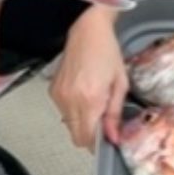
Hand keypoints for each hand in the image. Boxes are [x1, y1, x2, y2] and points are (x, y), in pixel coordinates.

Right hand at [48, 7, 126, 149]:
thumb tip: (114, 137)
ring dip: (82, 121)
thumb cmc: (106, 52)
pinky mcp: (53, 92)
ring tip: (93, 101)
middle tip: (102, 121)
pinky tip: (83, 93)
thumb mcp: (120, 83)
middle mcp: (71, 100)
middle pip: (76, 137)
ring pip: (69, 126)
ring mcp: (59, 96)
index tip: (107, 137)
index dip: (99, 143)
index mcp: (90, 100)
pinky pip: (62, 112)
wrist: (87, 32)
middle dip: (90, 135)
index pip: (88, 139)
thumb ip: (115, 114)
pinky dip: (73, 110)